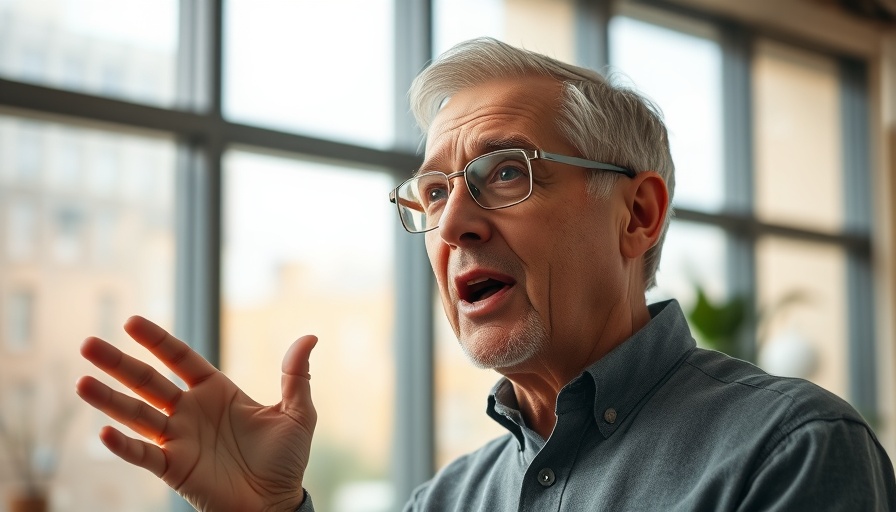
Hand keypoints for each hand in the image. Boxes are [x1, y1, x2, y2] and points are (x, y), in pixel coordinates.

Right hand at [76, 316, 317, 511]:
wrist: (277, 503)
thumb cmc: (286, 459)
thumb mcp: (297, 413)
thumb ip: (296, 376)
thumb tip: (310, 336)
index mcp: (216, 391)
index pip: (180, 359)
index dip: (157, 341)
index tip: (130, 322)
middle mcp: (191, 411)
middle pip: (148, 381)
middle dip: (119, 364)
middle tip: (88, 344)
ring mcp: (179, 439)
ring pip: (137, 415)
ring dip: (109, 400)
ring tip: (81, 382)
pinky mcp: (174, 469)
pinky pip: (145, 455)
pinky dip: (124, 446)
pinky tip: (104, 432)